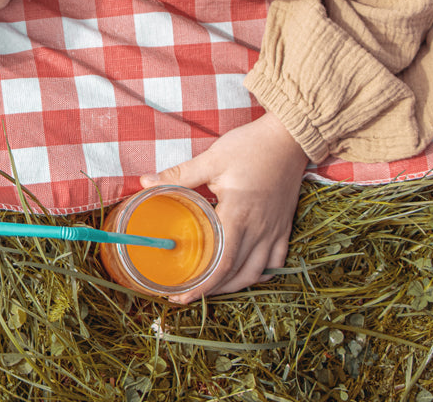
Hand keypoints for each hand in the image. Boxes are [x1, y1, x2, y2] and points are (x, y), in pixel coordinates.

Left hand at [139, 112, 308, 303]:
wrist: (288, 138)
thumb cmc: (251, 146)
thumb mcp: (211, 159)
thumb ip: (178, 175)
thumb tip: (144, 182)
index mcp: (239, 215)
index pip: (221, 263)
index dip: (202, 285)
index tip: (180, 295)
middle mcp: (260, 229)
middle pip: (237, 274)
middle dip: (211, 291)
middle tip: (186, 295)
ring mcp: (275, 230)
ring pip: (257, 273)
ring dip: (234, 286)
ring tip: (211, 288)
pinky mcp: (284, 226)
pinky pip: (275, 261)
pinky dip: (259, 273)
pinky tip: (244, 274)